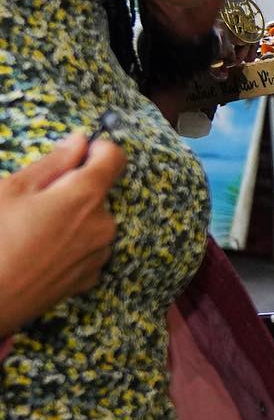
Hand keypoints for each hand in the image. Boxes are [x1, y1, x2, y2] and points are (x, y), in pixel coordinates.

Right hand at [0, 132, 126, 336]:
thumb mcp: (13, 190)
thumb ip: (53, 162)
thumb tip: (80, 140)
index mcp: (86, 198)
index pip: (114, 158)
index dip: (96, 150)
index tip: (76, 154)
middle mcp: (103, 226)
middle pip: (98, 193)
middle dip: (72, 189)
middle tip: (33, 202)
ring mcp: (99, 255)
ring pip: (92, 221)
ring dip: (71, 218)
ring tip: (31, 231)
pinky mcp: (89, 279)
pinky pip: (86, 248)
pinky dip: (70, 244)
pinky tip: (38, 252)